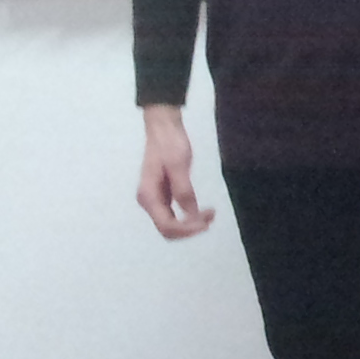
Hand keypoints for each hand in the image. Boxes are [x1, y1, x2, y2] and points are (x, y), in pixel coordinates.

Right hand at [136, 105, 212, 239]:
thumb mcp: (178, 165)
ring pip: (172, 225)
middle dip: (190, 228)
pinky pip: (175, 215)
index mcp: (148, 196)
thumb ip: (183, 190)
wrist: (163, 129)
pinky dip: (189, 217)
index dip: (187, 229)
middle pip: (168, 229)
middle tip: (210, 218)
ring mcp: (155, 200)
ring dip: (191, 224)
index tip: (206, 223)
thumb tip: (191, 214)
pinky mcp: (163, 196)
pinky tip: (203, 211)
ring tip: (210, 214)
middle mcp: (149, 202)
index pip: (166, 225)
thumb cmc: (169, 143)